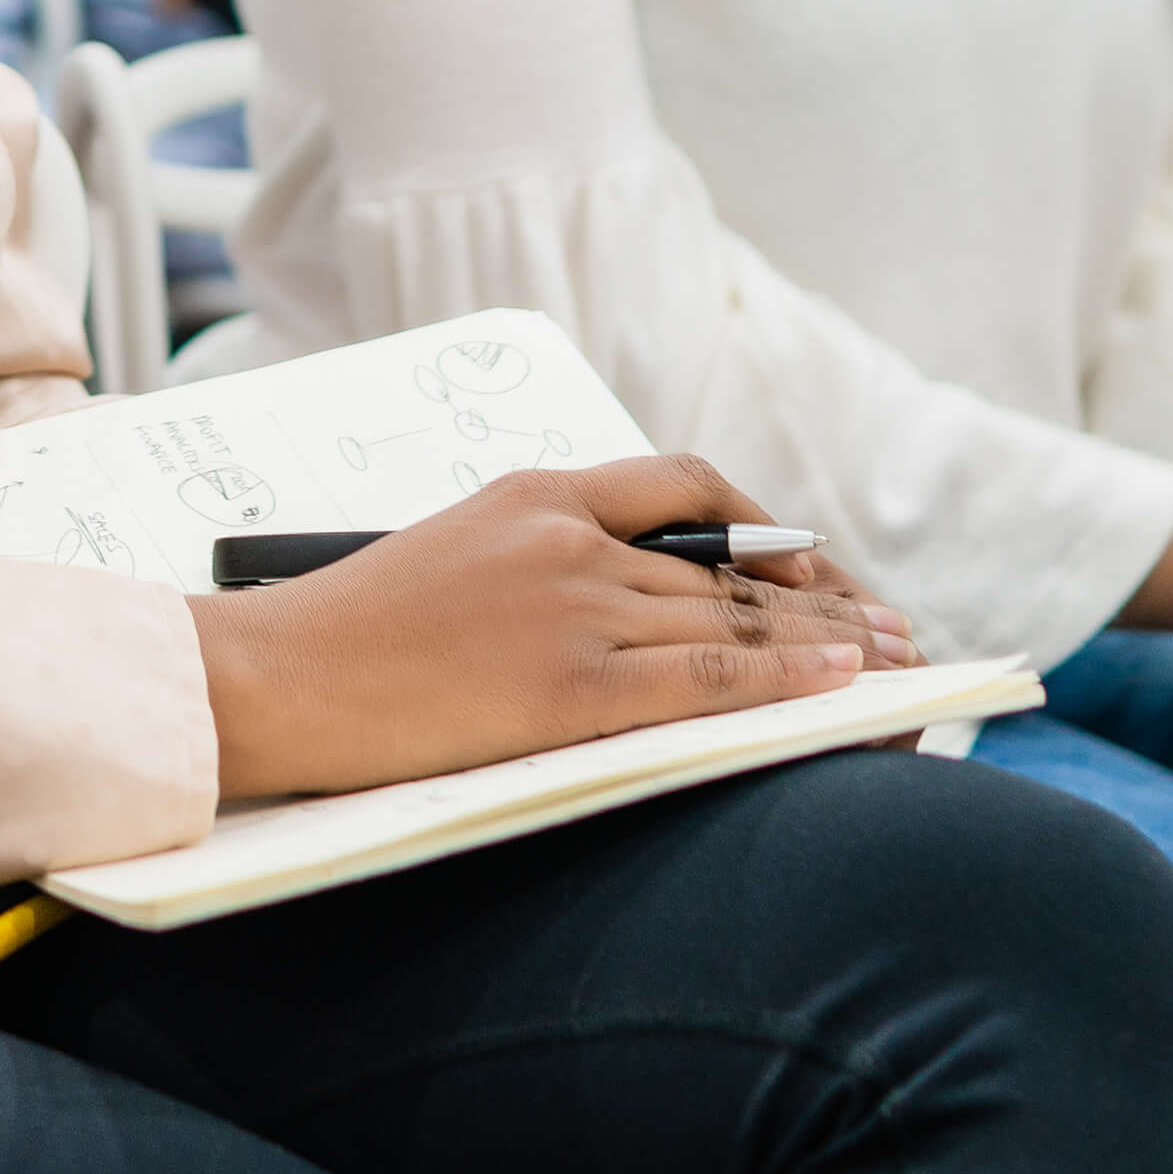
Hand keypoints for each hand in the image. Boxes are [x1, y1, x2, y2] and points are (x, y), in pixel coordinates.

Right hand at [184, 454, 917, 801]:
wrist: (275, 675)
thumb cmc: (345, 632)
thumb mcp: (451, 554)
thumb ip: (538, 558)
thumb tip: (620, 601)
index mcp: (535, 494)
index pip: (683, 488)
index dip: (763, 528)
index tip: (809, 563)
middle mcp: (567, 538)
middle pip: (730, 567)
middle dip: (825, 597)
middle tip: (895, 623)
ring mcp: (573, 608)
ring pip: (735, 620)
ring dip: (830, 641)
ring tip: (897, 657)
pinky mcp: (570, 685)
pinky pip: (709, 676)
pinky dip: (789, 677)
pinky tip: (845, 681)